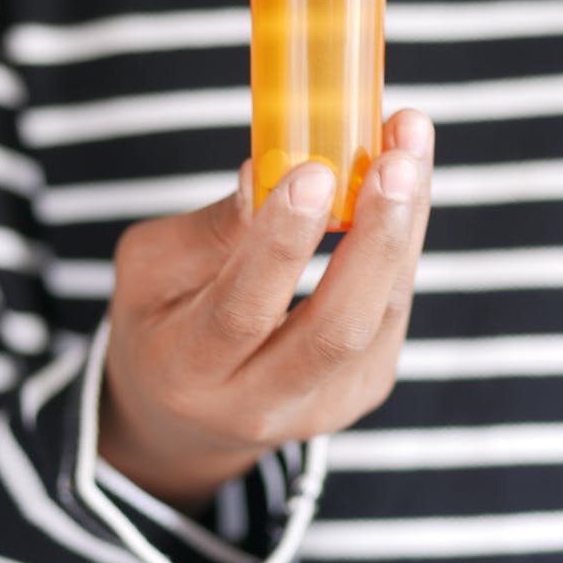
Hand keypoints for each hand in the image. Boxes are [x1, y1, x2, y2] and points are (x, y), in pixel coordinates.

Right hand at [99, 109, 433, 510]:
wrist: (190, 416)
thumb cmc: (163, 322)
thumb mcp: (152, 270)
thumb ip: (212, 229)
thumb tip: (275, 171)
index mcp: (187, 374)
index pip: (243, 312)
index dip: (282, 243)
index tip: (314, 171)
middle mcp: (258, 405)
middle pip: (335, 331)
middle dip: (374, 239)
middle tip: (396, 162)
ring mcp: (321, 407)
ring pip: (381, 317)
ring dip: (404, 227)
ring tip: (410, 146)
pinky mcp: (361, 392)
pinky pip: (394, 313)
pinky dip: (404, 245)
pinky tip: (406, 187)